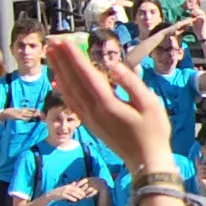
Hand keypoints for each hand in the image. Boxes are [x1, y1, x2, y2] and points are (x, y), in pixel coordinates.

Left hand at [48, 41, 174, 172]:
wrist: (146, 163)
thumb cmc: (154, 133)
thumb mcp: (150, 104)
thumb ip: (131, 82)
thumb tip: (114, 65)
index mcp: (107, 104)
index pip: (87, 75)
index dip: (75, 57)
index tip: (66, 42)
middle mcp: (93, 111)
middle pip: (73, 82)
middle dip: (62, 61)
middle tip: (53, 43)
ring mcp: (90, 119)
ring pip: (69, 92)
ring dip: (59, 72)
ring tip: (52, 57)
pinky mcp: (91, 125)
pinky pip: (72, 103)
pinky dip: (63, 90)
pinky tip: (58, 82)